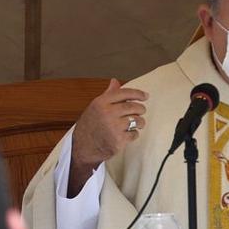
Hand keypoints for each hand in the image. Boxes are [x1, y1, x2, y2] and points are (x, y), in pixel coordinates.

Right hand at [67, 79, 148, 193]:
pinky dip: (134, 134)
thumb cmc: (89, 126)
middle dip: (141, 109)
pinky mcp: (118, 140)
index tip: (145, 96)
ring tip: (138, 123)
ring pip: (137, 120)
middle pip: (133, 107)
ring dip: (140, 122)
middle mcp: (107, 113)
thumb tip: (115, 82)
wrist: (82, 147)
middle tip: (141, 110)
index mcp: (101, 103)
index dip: (138, 94)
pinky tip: (129, 134)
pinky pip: (134, 134)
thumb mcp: (95, 107)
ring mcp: (113, 127)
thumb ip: (107, 95)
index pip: (124, 93)